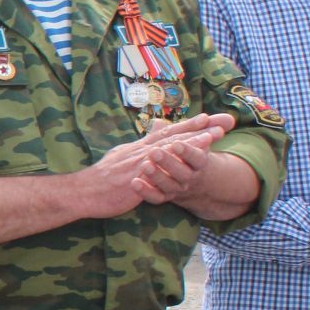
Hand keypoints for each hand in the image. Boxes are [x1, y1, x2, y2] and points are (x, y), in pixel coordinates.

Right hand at [77, 113, 232, 218]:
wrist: (83, 192)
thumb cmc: (101, 180)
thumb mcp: (119, 161)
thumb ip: (136, 153)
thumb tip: (146, 148)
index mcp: (139, 148)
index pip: (168, 133)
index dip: (190, 125)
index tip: (210, 118)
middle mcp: (142, 150)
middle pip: (176, 135)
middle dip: (202, 127)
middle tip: (226, 120)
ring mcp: (140, 162)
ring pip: (172, 147)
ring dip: (195, 139)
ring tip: (216, 133)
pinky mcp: (137, 176)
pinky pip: (161, 164)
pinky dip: (177, 157)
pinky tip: (192, 156)